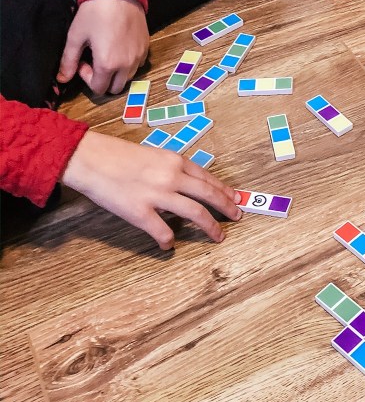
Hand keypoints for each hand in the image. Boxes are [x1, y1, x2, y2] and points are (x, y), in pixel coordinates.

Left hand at [57, 0, 149, 94]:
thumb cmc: (94, 13)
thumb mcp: (76, 36)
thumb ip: (68, 61)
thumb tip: (61, 79)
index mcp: (107, 64)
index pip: (98, 88)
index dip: (86, 79)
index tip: (83, 61)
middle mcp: (126, 65)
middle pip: (115, 88)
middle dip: (103, 79)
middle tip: (94, 60)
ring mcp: (139, 57)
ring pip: (127, 78)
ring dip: (116, 72)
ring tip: (107, 53)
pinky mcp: (146, 47)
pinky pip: (137, 64)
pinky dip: (128, 63)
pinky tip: (119, 46)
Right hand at [61, 131, 241, 248]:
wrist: (90, 159)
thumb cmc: (117, 155)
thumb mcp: (152, 154)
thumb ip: (171, 169)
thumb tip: (187, 185)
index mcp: (174, 161)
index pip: (207, 178)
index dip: (224, 190)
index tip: (234, 198)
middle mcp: (172, 177)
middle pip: (209, 195)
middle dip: (227, 207)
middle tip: (237, 217)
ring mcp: (158, 196)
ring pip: (196, 213)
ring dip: (211, 227)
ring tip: (218, 236)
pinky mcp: (141, 213)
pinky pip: (163, 232)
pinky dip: (169, 241)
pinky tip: (169, 246)